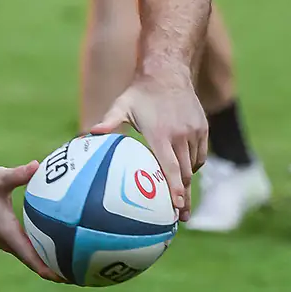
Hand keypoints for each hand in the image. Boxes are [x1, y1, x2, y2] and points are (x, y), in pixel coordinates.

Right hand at [0, 163, 65, 282]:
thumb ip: (19, 174)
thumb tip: (38, 165)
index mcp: (8, 234)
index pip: (33, 260)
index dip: (51, 271)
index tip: (70, 278)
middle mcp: (8, 242)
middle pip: (37, 264)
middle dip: (58, 271)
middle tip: (84, 273)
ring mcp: (7, 241)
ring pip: (33, 258)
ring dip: (51, 263)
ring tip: (76, 264)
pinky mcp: (7, 236)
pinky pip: (29, 249)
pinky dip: (43, 252)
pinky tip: (58, 246)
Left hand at [91, 74, 207, 219]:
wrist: (168, 72)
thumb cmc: (140, 93)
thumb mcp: (122, 105)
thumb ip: (107, 121)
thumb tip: (87, 134)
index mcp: (161, 134)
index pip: (171, 168)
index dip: (175, 190)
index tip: (177, 209)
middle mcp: (181, 135)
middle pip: (186, 174)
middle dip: (185, 198)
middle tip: (179, 219)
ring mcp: (194, 132)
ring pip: (194, 165)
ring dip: (187, 182)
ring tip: (182, 201)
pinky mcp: (203, 128)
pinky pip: (200, 154)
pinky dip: (193, 165)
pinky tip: (185, 174)